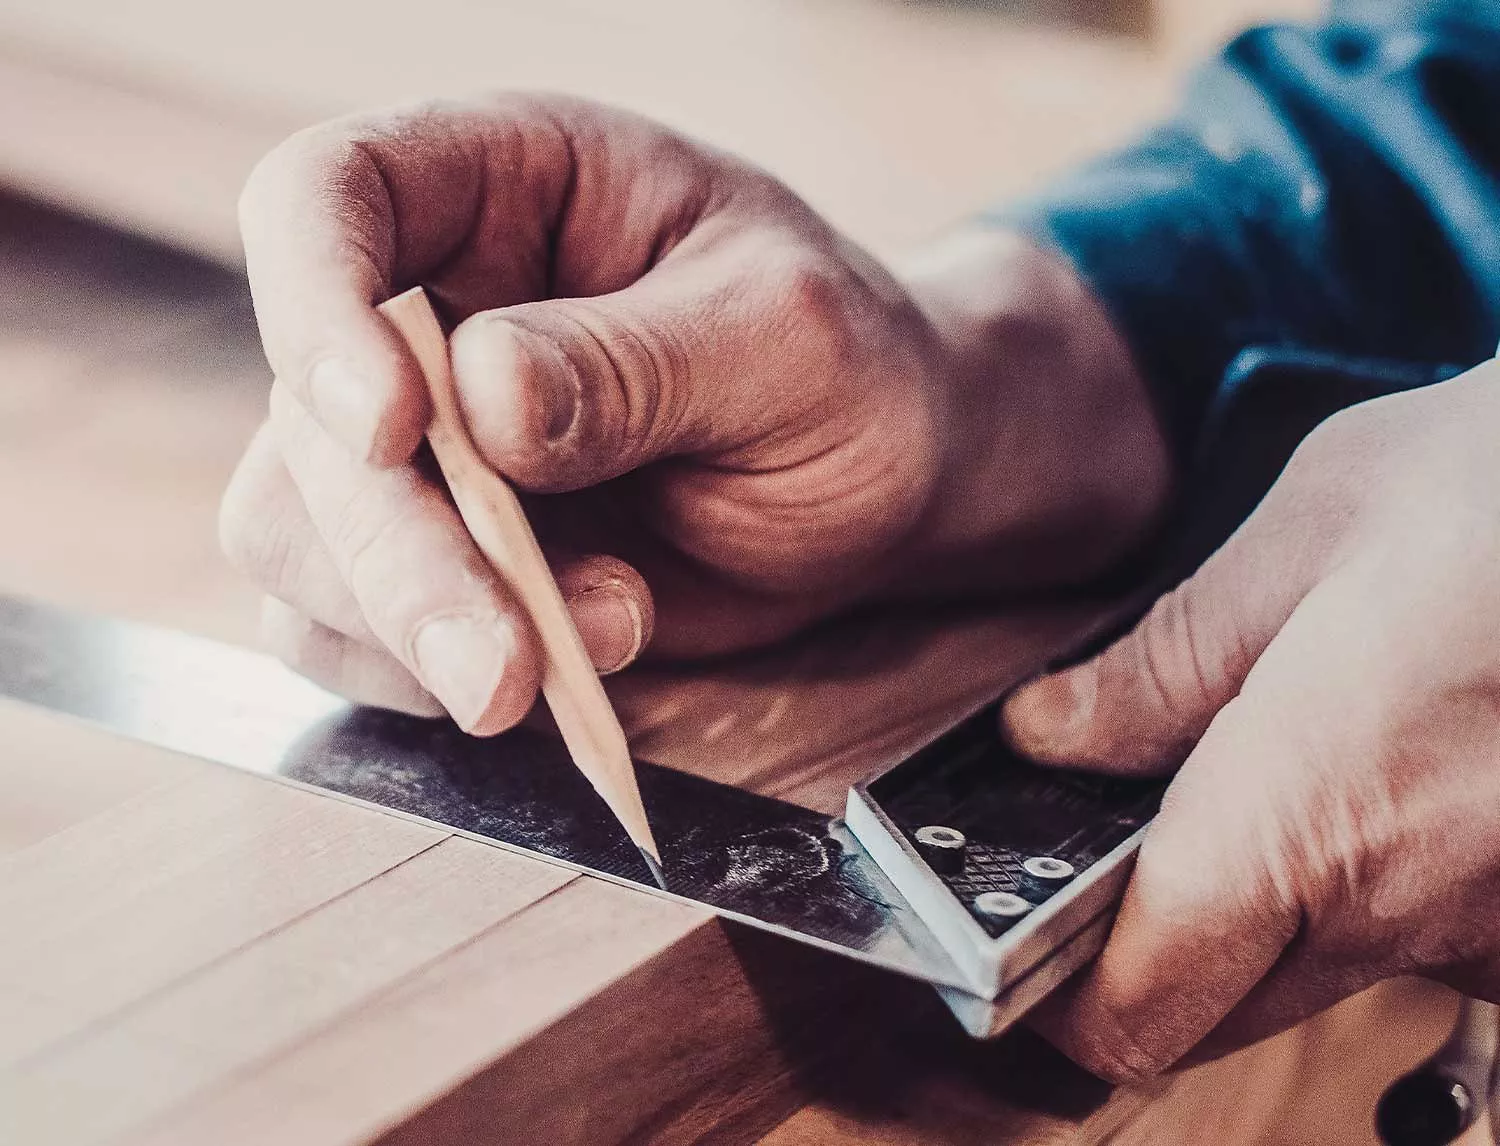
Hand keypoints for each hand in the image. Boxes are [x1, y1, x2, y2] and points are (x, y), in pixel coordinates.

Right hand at [220, 94, 1167, 733]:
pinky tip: (548, 675)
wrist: (884, 486)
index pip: (326, 197)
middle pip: (306, 413)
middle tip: (503, 660)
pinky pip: (347, 631)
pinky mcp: (434, 560)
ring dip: (410, 628)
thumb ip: (641, 363)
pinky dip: (422, 677)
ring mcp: (421, 446)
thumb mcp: (790, 340)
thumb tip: (480, 402)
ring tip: (586, 650)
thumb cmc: (853, 374)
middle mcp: (433, 309)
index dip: (315, 305)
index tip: (394, 426)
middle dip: (395, 551)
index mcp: (506, 187)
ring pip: (297, 535)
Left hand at [1002, 361, 1499, 1081]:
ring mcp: (1499, 928)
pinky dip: (1360, 891)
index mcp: (1311, 816)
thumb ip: (1163, 660)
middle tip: (1106, 831)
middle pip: (1209, 1009)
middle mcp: (1411, 907)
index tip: (1006, 931)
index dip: (1044, 992)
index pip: (1131, 1008)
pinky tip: (1370, 779)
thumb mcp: (1311, 530)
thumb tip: (1046, 735)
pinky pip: (1418, 941)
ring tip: (1246, 774)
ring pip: (1314, 978)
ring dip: (1251, 917)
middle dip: (1136, 946)